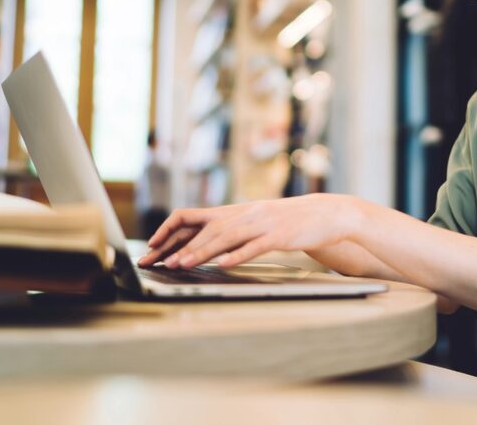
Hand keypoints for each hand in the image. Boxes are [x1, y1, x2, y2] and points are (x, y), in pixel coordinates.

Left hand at [137, 194, 364, 269]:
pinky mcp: (279, 235)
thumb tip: (203, 244)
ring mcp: (262, 224)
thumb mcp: (255, 220)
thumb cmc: (288, 221)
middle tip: (157, 261)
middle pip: (204, 228)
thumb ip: (230, 229)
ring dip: (201, 251)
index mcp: (235, 211)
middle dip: (178, 246)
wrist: (324, 214)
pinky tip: (224, 264)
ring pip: (225, 237)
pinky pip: (255, 246)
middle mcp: (244, 214)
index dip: (170, 229)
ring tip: (181, 264)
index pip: (193, 216)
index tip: (152, 246)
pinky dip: (238, 255)